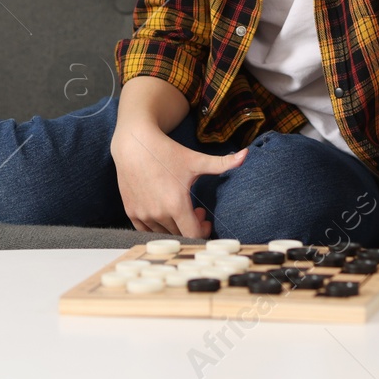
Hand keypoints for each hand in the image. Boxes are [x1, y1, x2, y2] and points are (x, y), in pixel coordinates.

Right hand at [112, 126, 246, 238]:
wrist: (134, 144)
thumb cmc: (166, 152)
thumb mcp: (195, 159)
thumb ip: (222, 163)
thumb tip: (246, 155)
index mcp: (176, 204)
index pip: (194, 234)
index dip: (203, 230)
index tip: (205, 218)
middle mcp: (159, 213)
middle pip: (180, 233)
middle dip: (190, 224)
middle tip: (194, 210)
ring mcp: (143, 214)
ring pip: (163, 232)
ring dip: (174, 226)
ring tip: (178, 208)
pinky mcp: (131, 212)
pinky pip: (146, 230)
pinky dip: (157, 225)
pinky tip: (162, 210)